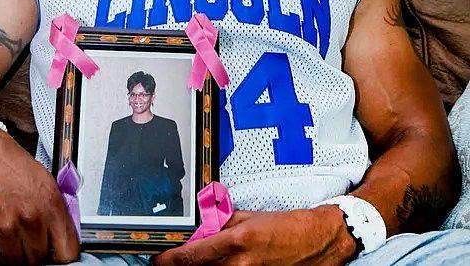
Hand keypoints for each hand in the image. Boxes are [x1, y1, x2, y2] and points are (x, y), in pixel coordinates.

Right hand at [0, 128, 78, 264]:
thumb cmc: (7, 160)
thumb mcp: (43, 178)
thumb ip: (54, 208)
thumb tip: (60, 233)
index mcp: (49, 202)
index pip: (67, 250)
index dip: (63, 254)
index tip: (58, 253)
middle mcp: (30, 217)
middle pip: (39, 258)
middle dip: (35, 249)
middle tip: (29, 237)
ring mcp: (5, 230)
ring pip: (17, 264)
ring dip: (15, 254)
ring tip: (11, 236)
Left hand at [153, 205, 355, 264]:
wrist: (316, 241)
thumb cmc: (287, 226)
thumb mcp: (250, 217)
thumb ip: (223, 222)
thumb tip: (202, 228)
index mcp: (238, 240)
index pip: (194, 254)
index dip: (172, 259)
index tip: (160, 259)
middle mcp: (242, 263)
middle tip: (173, 262)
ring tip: (198, 262)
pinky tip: (223, 265)